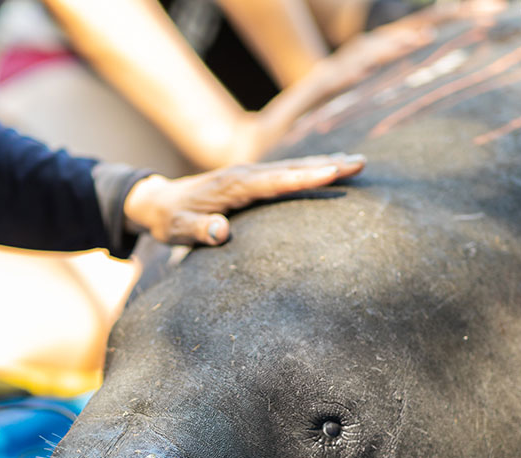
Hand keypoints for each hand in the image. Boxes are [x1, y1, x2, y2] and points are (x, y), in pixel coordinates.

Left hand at [122, 153, 364, 245]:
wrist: (159, 202)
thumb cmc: (170, 221)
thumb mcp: (178, 231)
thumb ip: (198, 231)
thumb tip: (221, 231)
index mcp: (231, 186)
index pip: (273, 180)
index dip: (303, 177)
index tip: (332, 172)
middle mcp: (244, 174)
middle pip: (291, 168)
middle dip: (327, 165)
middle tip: (361, 163)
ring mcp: (249, 173)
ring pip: (292, 166)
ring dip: (324, 162)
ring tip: (358, 162)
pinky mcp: (252, 178)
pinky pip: (287, 171)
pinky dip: (310, 167)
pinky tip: (332, 165)